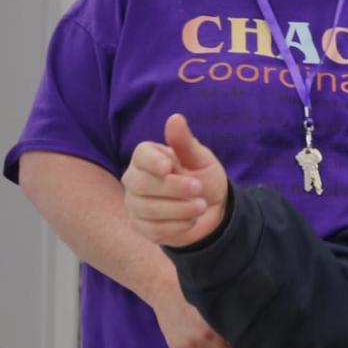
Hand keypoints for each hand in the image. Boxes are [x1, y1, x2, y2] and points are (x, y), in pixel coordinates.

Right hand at [123, 114, 228, 247]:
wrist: (212, 210)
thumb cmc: (204, 178)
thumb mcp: (201, 160)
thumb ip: (186, 143)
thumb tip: (175, 118)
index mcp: (148, 157)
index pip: (140, 156)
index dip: (152, 162)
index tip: (168, 167)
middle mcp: (135, 179)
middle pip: (141, 184)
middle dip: (173, 188)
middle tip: (199, 188)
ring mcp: (135, 203)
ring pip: (147, 208)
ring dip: (179, 209)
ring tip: (201, 206)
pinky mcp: (140, 225)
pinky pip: (153, 229)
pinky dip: (177, 226)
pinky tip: (191, 221)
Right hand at [150, 277, 238, 347]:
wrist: (165, 288)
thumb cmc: (196, 290)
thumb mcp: (220, 297)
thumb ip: (234, 312)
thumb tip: (252, 322)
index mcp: (221, 320)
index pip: (241, 341)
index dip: (242, 337)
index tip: (240, 332)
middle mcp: (207, 335)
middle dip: (229, 346)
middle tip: (225, 336)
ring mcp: (192, 345)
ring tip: (213, 341)